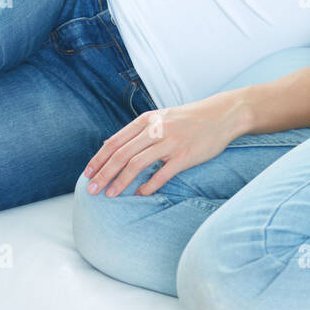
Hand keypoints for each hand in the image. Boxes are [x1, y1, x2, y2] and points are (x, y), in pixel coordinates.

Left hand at [83, 91, 245, 197]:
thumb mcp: (162, 117)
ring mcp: (171, 142)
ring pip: (137, 164)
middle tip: (91, 190)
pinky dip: (148, 186)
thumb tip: (112, 146)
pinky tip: (140, 194)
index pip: (115, 141)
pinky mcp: (185, 155)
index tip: (87, 174)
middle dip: (103, 173)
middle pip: (121, 154)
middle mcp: (156, 130)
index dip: (98, 159)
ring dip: (120, 181)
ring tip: (109, 195)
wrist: (222, 115)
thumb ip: (140, 130)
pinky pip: (162, 174)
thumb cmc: (190, 119)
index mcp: (147, 120)